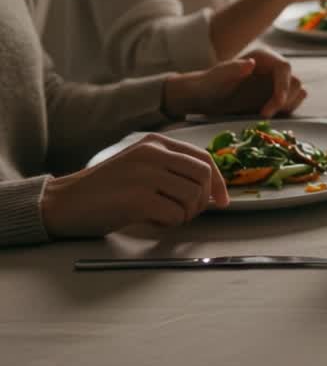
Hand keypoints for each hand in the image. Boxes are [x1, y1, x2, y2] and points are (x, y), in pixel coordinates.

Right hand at [41, 134, 230, 237]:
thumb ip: (173, 171)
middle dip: (203, 200)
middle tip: (187, 214)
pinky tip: (150, 220)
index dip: (219, 182)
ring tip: (165, 216)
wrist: (63, 202)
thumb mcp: (141, 168)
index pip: (204, 158)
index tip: (222, 201)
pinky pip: (175, 214)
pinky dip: (170, 223)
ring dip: (185, 214)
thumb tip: (212, 193)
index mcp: (156, 143)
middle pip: (203, 176)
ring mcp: (145, 174)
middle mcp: (152, 153)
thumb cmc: (105, 191)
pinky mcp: (137, 198)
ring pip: (192, 196)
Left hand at [163, 49, 306, 118]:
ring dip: (286, 105)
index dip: (284, 86)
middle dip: (285, 99)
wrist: (205, 97)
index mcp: (263, 57)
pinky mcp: (276, 96)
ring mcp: (276, 83)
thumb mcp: (218, 76)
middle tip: (265, 114)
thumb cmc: (210, 83)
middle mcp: (273, 68)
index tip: (275, 104)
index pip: (284, 68)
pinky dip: (285, 110)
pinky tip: (267, 114)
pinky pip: (291, 102)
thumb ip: (233, 69)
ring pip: (296, 92)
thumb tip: (252, 63)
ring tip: (264, 114)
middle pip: (294, 81)